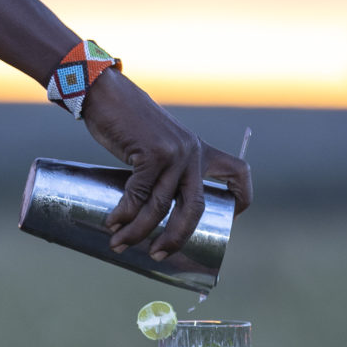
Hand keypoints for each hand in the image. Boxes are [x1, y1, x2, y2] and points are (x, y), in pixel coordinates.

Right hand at [80, 68, 252, 259]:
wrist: (104, 91)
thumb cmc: (126, 121)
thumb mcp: (157, 142)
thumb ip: (163, 167)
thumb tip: (150, 209)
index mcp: (200, 149)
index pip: (238, 172)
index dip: (241, 199)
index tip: (229, 220)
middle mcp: (193, 152)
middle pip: (195, 208)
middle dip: (177, 238)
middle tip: (158, 255)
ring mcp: (174, 153)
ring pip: (161, 207)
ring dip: (138, 232)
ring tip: (119, 244)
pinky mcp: (152, 154)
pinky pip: (138, 195)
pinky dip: (123, 215)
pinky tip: (113, 224)